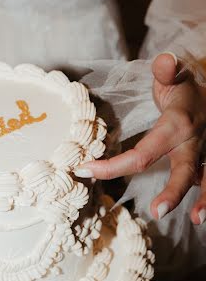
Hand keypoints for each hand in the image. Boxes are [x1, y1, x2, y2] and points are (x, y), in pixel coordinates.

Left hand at [75, 53, 205, 224]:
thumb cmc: (185, 92)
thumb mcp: (175, 78)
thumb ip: (168, 71)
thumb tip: (165, 60)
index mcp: (177, 125)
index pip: (143, 153)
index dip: (113, 165)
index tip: (86, 170)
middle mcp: (194, 144)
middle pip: (182, 171)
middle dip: (172, 192)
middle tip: (157, 211)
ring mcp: (205, 155)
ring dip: (203, 200)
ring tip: (198, 220)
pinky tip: (201, 215)